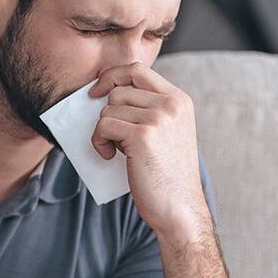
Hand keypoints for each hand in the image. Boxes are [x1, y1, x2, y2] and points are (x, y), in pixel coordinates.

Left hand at [88, 61, 209, 239]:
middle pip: (119, 90)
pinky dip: (99, 141)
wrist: (178, 207)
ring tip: (118, 150)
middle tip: (116, 137)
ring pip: (108, 109)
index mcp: (179, 100)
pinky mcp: (142, 135)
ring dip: (104, 131)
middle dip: (108, 113)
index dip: (113, 76)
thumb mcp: (168, 132)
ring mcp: (158, 118)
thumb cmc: (166, 174)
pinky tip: (111, 156)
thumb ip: (149, 109)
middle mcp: (172, 104)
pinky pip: (103, 125)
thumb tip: (108, 94)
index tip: (97, 92)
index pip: (138, 69)